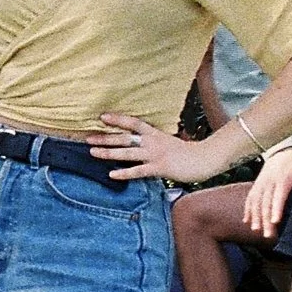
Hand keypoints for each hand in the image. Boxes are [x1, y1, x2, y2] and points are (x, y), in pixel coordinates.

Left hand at [90, 115, 224, 184]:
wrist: (204, 159)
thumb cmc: (188, 152)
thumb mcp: (170, 141)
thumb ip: (156, 141)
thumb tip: (144, 141)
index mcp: (155, 133)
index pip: (133, 123)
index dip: (117, 119)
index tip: (102, 117)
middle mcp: (152, 142)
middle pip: (124, 138)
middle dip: (105, 137)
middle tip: (87, 137)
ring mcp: (155, 154)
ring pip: (127, 153)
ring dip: (108, 152)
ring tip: (93, 152)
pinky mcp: (159, 168)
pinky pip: (138, 171)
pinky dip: (124, 173)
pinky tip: (112, 174)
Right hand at [245, 149, 291, 235]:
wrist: (283, 151)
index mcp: (283, 180)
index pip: (278, 197)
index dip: (276, 209)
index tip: (275, 222)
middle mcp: (269, 182)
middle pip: (266, 203)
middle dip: (265, 220)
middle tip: (268, 235)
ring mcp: (261, 183)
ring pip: (256, 202)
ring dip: (255, 216)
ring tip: (256, 230)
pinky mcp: (256, 184)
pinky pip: (250, 198)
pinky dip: (247, 209)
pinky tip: (247, 221)